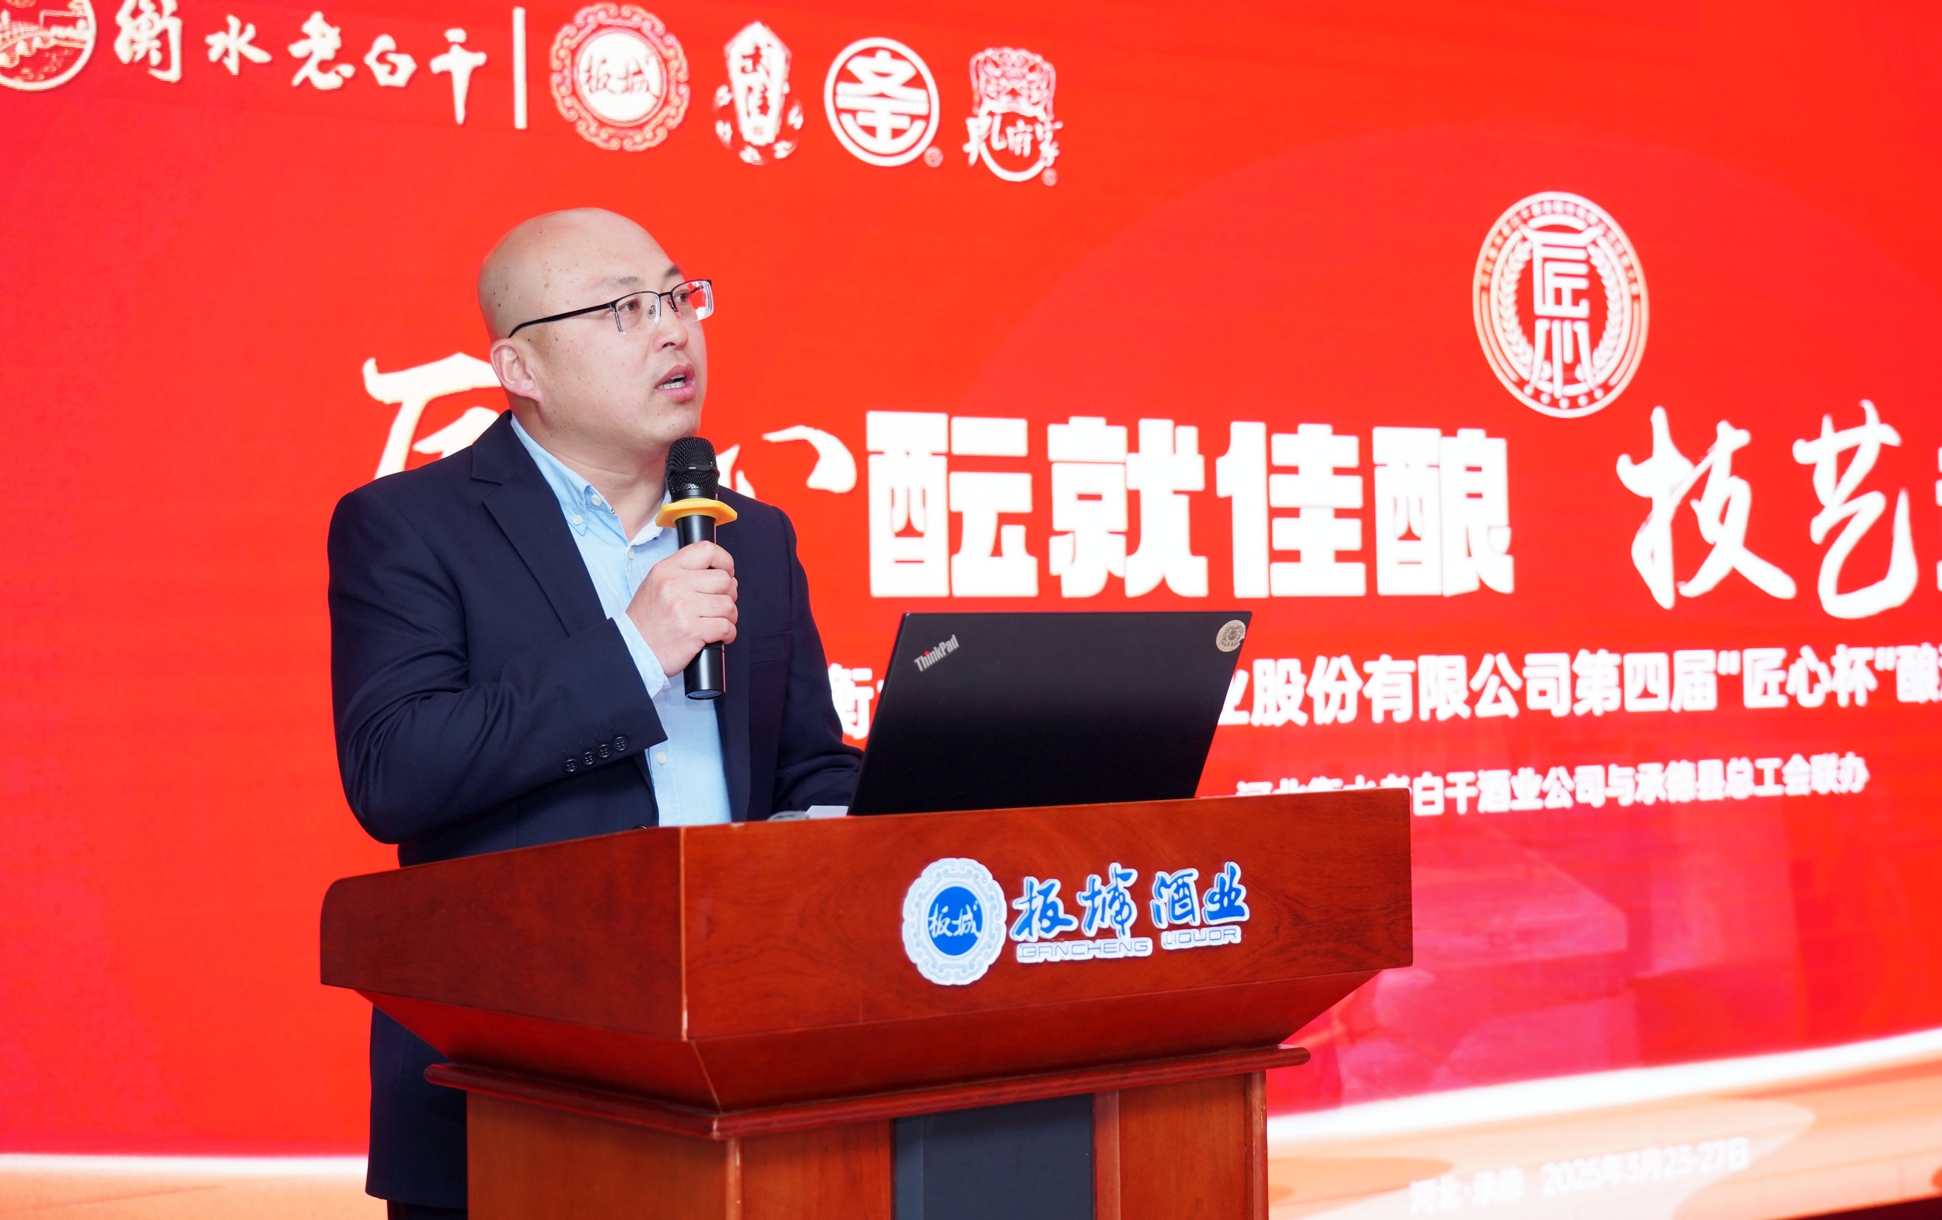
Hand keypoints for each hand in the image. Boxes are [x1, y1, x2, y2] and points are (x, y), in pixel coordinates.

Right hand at [627, 542, 737, 675]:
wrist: (633, 649)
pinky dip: (728, 633)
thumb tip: (725, 575)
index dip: (725, 561)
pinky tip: (719, 635)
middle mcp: (675, 585)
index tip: (728, 572)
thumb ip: (685, 574)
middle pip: (724, 580)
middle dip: (729, 593)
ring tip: (718, 622)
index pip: (707, 551)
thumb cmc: (646, 620)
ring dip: (729, 616)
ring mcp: (684, 608)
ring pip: (728, 605)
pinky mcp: (693, 631)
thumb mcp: (656, 584)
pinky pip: (726, 627)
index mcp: (667, 569)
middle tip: (720, 604)